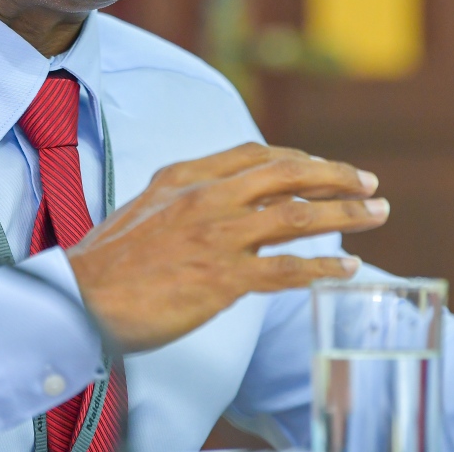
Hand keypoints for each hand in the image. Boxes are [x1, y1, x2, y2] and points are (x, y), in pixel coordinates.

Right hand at [65, 142, 387, 351]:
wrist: (76, 299)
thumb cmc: (103, 265)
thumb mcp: (142, 210)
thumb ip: (181, 199)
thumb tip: (211, 204)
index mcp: (185, 176)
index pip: (256, 154)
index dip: (299, 159)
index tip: (326, 168)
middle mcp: (206, 197)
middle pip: (288, 174)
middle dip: (336, 176)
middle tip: (371, 184)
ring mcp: (217, 235)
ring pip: (297, 215)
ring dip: (345, 214)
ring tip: (377, 215)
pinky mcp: (223, 277)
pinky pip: (288, 268)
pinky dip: (324, 266)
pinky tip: (348, 268)